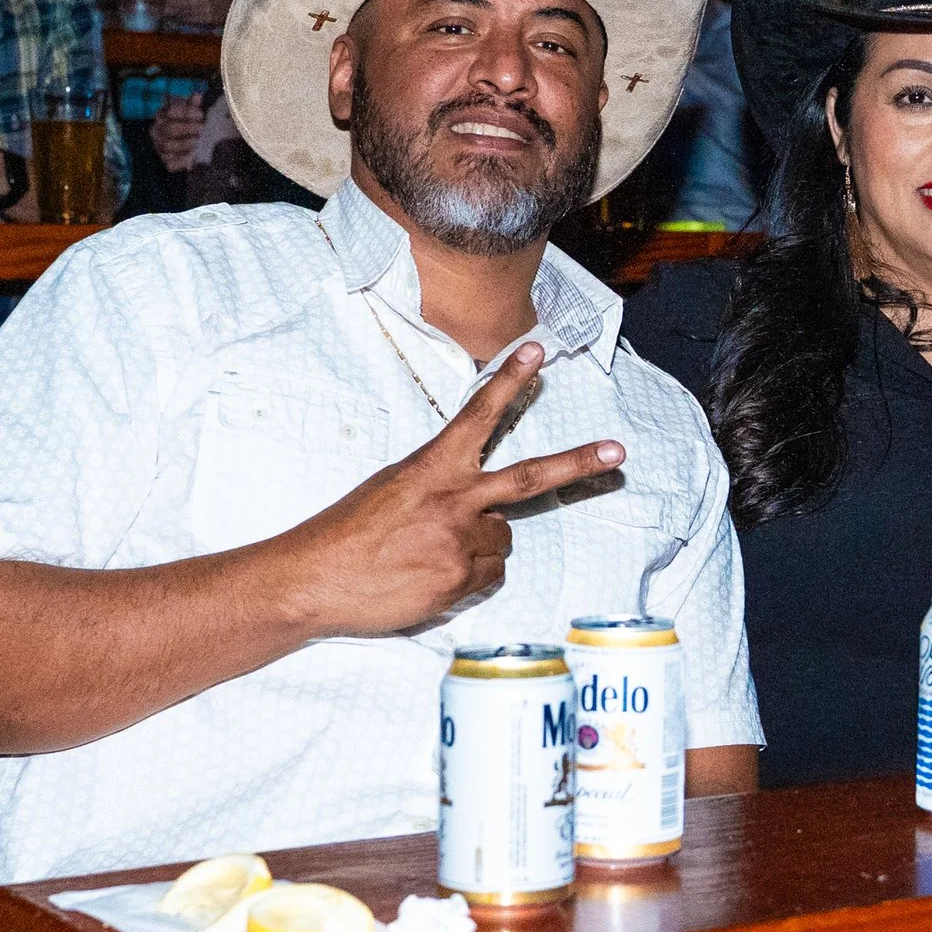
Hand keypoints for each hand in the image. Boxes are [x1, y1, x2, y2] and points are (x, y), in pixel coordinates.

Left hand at [151, 0, 234, 31]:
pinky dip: (173, 18)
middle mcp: (200, 1)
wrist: (242, 9)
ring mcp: (202, 13)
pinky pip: (185, 20)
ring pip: (177, 11)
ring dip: (161, 10)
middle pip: (173, 0)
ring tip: (146, 9)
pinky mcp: (204, 22)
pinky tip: (163, 17)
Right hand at [151, 95, 205, 174]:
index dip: (186, 113)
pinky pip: (171, 164)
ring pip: (169, 146)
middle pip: (170, 129)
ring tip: (198, 140)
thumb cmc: (186, 124)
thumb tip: (197, 96)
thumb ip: (192, 105)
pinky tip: (192, 157)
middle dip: (188, 128)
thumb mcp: (189, 112)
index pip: (171, 111)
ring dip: (186, 143)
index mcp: (162, 116)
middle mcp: (157, 131)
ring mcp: (160, 147)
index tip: (200, 114)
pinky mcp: (166, 162)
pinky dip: (182, 161)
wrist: (181, 144)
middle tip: (201, 128)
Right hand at [271, 343, 625, 638]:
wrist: (312, 580)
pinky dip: (469, 576)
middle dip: (579, 463)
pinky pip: (488, 575)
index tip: (536, 350)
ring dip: (481, 545)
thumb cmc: (347, 532)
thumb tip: (479, 507)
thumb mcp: (392, 489)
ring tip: (432, 552)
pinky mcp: (459, 581)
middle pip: (531, 478)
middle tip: (618, 452)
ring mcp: (461, 543)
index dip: (509, 381)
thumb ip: (441, 487)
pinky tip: (429, 577)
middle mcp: (454, 501)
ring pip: (503, 540)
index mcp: (431, 467)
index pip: (478, 416)